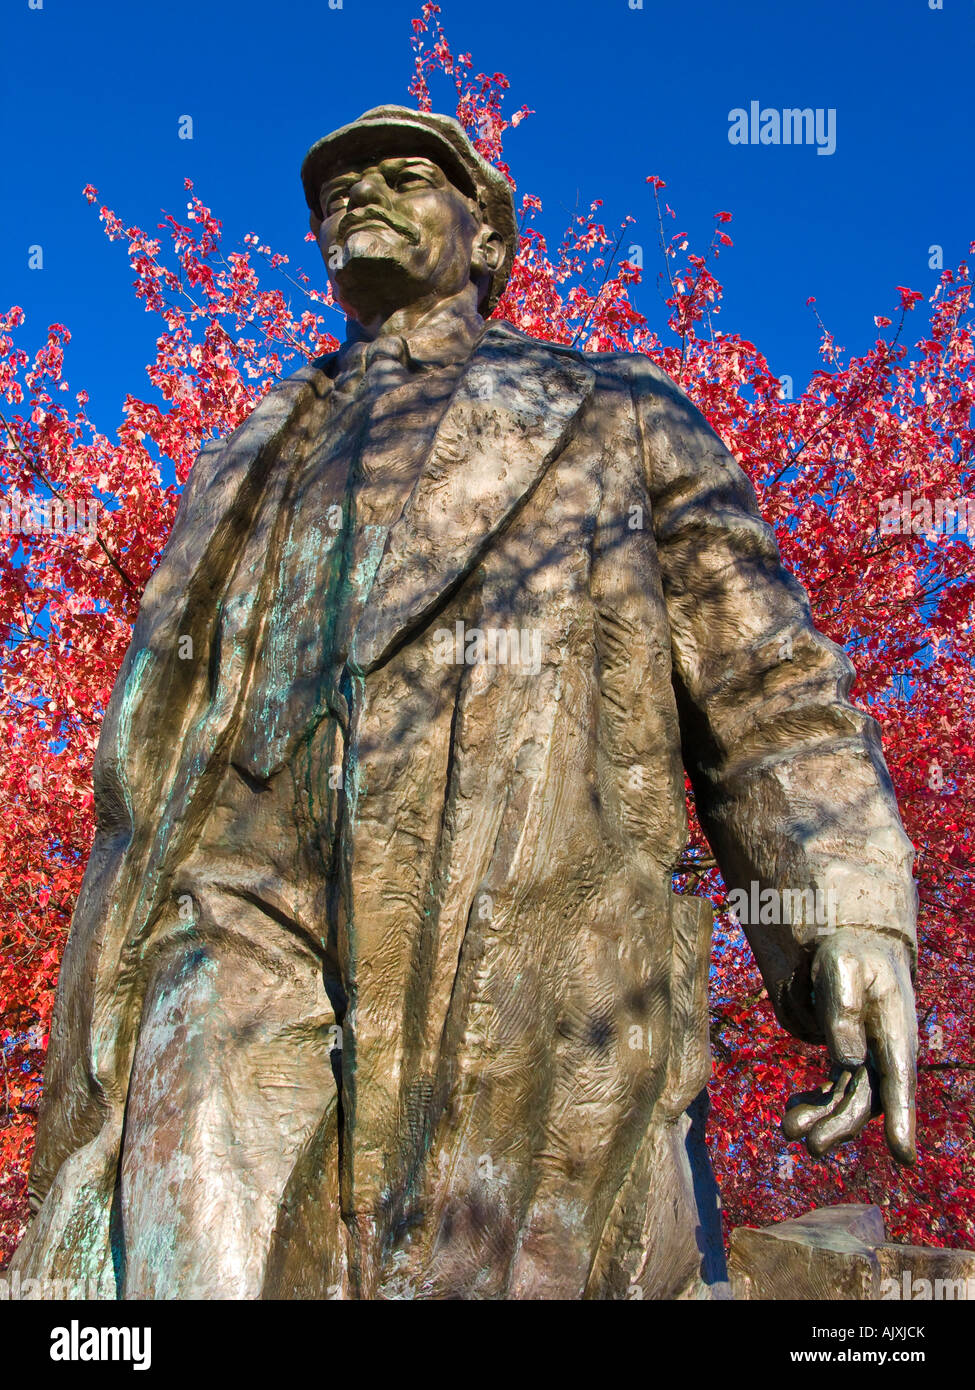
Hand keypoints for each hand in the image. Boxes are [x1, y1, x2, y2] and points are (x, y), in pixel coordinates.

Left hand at [782, 927, 916, 1164]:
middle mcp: (887, 1052)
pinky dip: (817, 1103)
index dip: (903, 1120)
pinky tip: (794, 1107)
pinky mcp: (852, 1058)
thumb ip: (846, 1010)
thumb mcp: (843, 968)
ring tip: (790, 1129)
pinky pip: (837, 1089)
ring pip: (850, 1100)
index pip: (900, 1081)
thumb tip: (849, 1059)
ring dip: (824, 1119)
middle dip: (842, 1126)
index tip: (904, 1158)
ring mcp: (870, 1058)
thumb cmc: (851, 953)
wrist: (854, 945)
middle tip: (811, 1146)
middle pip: (869, 1100)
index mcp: (895, 1031)